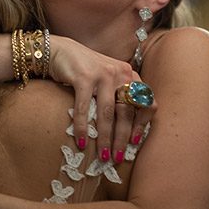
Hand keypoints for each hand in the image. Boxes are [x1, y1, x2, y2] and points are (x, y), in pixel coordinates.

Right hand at [48, 35, 155, 161]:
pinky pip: (85, 108)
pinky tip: (81, 142)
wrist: (61, 51)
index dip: (143, 123)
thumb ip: (119, 96)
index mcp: (130, 75)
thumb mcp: (108, 79)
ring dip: (106, 138)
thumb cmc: (85, 71)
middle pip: (127, 112)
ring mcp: (103, 74)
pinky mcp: (84, 77)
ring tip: (104, 155)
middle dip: (123, 139)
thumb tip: (126, 131)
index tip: (135, 141)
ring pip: (108, 113)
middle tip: (118, 158)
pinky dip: (82, 127)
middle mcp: (120, 73)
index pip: (146, 101)